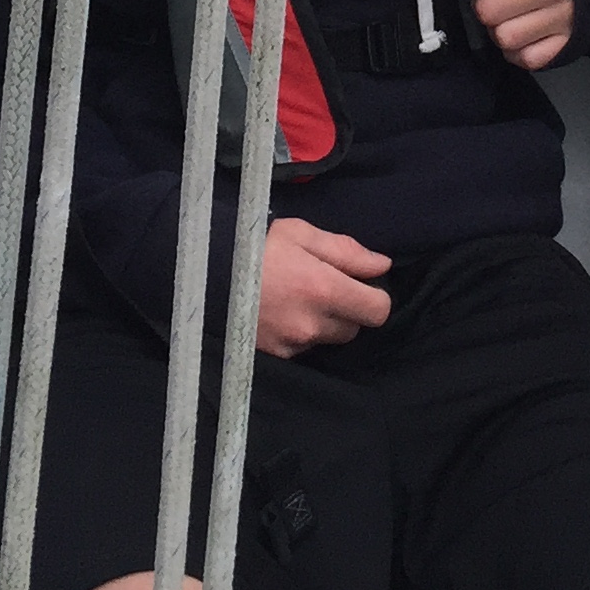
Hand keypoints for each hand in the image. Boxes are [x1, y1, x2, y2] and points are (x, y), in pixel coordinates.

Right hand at [255, 218, 390, 356]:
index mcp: (323, 289)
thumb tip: (382, 266)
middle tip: (326, 285)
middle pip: (355, 327)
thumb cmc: (258, 245)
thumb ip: (346, 251)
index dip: (376, 296)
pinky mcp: (276, 356)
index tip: (362, 283)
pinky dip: (302, 333)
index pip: (377, 311)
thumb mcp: (303, 234)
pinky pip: (304, 348)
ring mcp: (292, 345)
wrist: (206, 272)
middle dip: (349, 308)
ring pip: (329, 339)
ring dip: (326, 322)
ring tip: (301, 298)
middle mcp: (312, 324)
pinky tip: (284, 312)